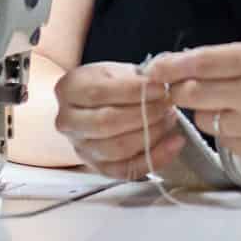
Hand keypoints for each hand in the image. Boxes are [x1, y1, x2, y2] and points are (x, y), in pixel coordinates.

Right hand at [53, 61, 184, 179]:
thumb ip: (136, 77)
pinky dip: (155, 158)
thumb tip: (160, 84)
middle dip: (144, 114)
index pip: (98, 93)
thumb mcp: (117, 70)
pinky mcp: (97, 167)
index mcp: (68, 90)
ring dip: (150, 135)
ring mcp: (81, 147)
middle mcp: (67, 122)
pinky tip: (173, 144)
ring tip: (169, 120)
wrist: (93, 107)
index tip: (160, 88)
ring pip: (116, 149)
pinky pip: (126, 170)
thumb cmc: (110, 85)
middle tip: (167, 105)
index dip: (133, 92)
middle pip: (106, 123)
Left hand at [147, 41, 240, 166]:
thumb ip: (230, 60)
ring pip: (208, 121)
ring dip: (211, 112)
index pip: (203, 62)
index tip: (153, 69)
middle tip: (179, 90)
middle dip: (180, 91)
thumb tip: (181, 67)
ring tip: (236, 105)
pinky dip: (231, 133)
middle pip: (195, 95)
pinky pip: (228, 143)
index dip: (172, 66)